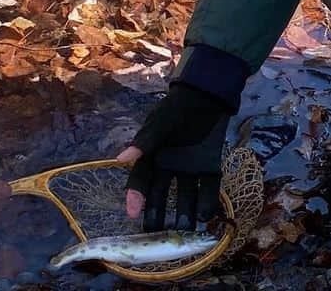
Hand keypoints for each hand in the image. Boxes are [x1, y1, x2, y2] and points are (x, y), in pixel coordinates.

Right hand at [116, 84, 229, 230]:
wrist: (207, 94)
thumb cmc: (177, 107)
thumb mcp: (161, 122)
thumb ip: (145, 141)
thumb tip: (121, 159)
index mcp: (152, 157)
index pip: (140, 181)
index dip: (135, 197)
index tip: (132, 214)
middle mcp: (168, 168)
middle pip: (161, 196)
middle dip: (159, 215)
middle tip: (158, 235)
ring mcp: (189, 169)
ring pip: (185, 197)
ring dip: (185, 213)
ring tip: (186, 231)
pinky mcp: (209, 167)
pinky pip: (207, 188)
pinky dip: (208, 202)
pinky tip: (207, 215)